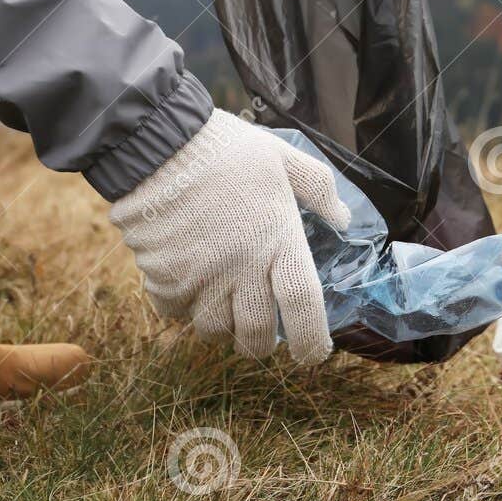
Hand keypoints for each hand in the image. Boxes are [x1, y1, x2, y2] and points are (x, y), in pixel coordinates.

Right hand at [108, 110, 349, 363]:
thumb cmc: (227, 150)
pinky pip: (177, 314)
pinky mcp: (163, 280)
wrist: (158, 145)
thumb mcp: (285, 159)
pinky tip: (192, 286)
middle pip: (257, 334)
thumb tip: (343, 219)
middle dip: (263, 344)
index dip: (312, 340)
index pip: (303, 305)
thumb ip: (319, 190)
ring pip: (215, 331)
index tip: (314, 355)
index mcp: (278, 240)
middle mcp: (242, 267)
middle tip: (265, 335)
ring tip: (227, 308)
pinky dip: (186, 310)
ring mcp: (200, 278)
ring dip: (224, 328)